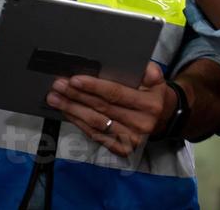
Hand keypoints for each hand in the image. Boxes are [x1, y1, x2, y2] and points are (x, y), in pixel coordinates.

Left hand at [46, 62, 173, 156]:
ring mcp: (131, 140)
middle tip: (58, 86)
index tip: (74, 79)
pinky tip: (68, 113)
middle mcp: (141, 125)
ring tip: (55, 99)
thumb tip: (143, 69)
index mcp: (149, 105)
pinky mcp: (122, 149)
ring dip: (72, 110)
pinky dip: (79, 124)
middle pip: (102, 108)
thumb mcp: (157, 80)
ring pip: (96, 124)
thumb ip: (151, 72)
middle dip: (76, 96)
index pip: (116, 94)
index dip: (94, 87)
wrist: (164, 119)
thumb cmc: (153, 94)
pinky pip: (96, 136)